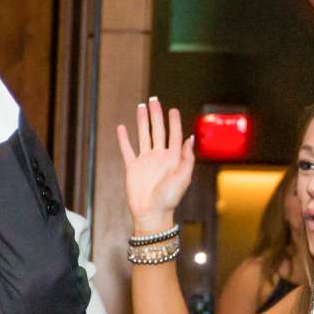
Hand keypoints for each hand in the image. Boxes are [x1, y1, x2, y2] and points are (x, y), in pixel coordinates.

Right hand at [116, 96, 194, 232]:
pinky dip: (124, 138)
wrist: (151, 213)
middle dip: (156, 115)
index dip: (174, 122)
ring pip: (144, 135)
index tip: (173, 109)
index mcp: (173, 158)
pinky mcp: (132, 167)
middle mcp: (159, 156)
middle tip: (154, 100)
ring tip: (141, 107)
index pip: (174, 134)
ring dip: (142, 121)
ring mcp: (145, 161)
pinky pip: (128, 149)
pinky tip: (122, 127)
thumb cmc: (169, 198)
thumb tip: (191, 138)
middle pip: (158, 130)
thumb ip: (187, 158)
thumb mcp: (183, 178)